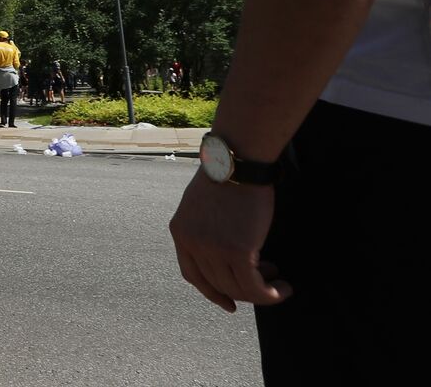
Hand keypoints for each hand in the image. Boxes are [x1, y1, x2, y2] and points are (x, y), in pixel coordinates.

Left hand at [168, 171, 289, 312]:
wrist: (238, 160)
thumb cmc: (226, 175)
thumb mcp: (201, 203)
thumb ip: (204, 228)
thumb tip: (223, 251)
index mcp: (179, 231)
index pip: (192, 274)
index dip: (212, 292)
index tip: (229, 303)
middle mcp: (192, 243)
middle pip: (218, 283)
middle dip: (244, 289)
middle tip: (267, 280)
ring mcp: (212, 249)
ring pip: (238, 288)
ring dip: (261, 292)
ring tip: (278, 281)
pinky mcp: (237, 251)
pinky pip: (255, 288)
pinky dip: (271, 294)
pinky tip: (284, 288)